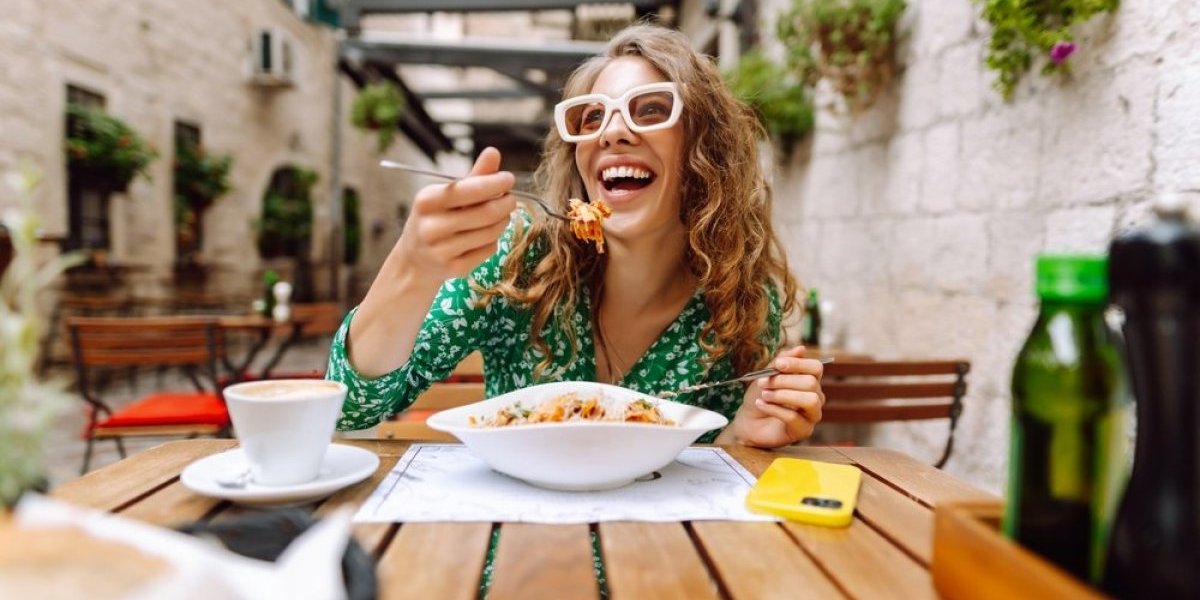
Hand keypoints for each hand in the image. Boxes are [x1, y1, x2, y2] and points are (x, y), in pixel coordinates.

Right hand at [392, 147, 516, 284]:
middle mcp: (431, 226)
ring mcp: (442, 250)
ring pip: (491, 232)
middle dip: (506, 203)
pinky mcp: (454, 268)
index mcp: (427, 201)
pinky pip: (488, 250)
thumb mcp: (446, 195)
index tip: (509, 179)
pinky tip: (485, 236)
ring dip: (503, 222)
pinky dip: (494, 240)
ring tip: (500, 216)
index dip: (495, 183)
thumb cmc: (435, 219)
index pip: (470, 189)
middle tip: (511, 199)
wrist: (414, 260)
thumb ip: (473, 176)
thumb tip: (494, 152)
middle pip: (486, 213)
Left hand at [729, 346, 825, 447]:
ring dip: (783, 395)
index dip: (798, 364)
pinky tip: (762, 405)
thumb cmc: (760, 395)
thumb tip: (801, 348)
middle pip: (811, 383)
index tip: (778, 365)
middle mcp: (816, 397)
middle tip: (763, 383)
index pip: (816, 367)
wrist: (748, 420)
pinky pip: (794, 417)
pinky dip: (774, 409)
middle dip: (784, 381)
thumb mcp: (767, 374)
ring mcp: (812, 415)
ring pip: (810, 400)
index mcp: (809, 380)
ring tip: (765, 395)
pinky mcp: (804, 431)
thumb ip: (782, 362)